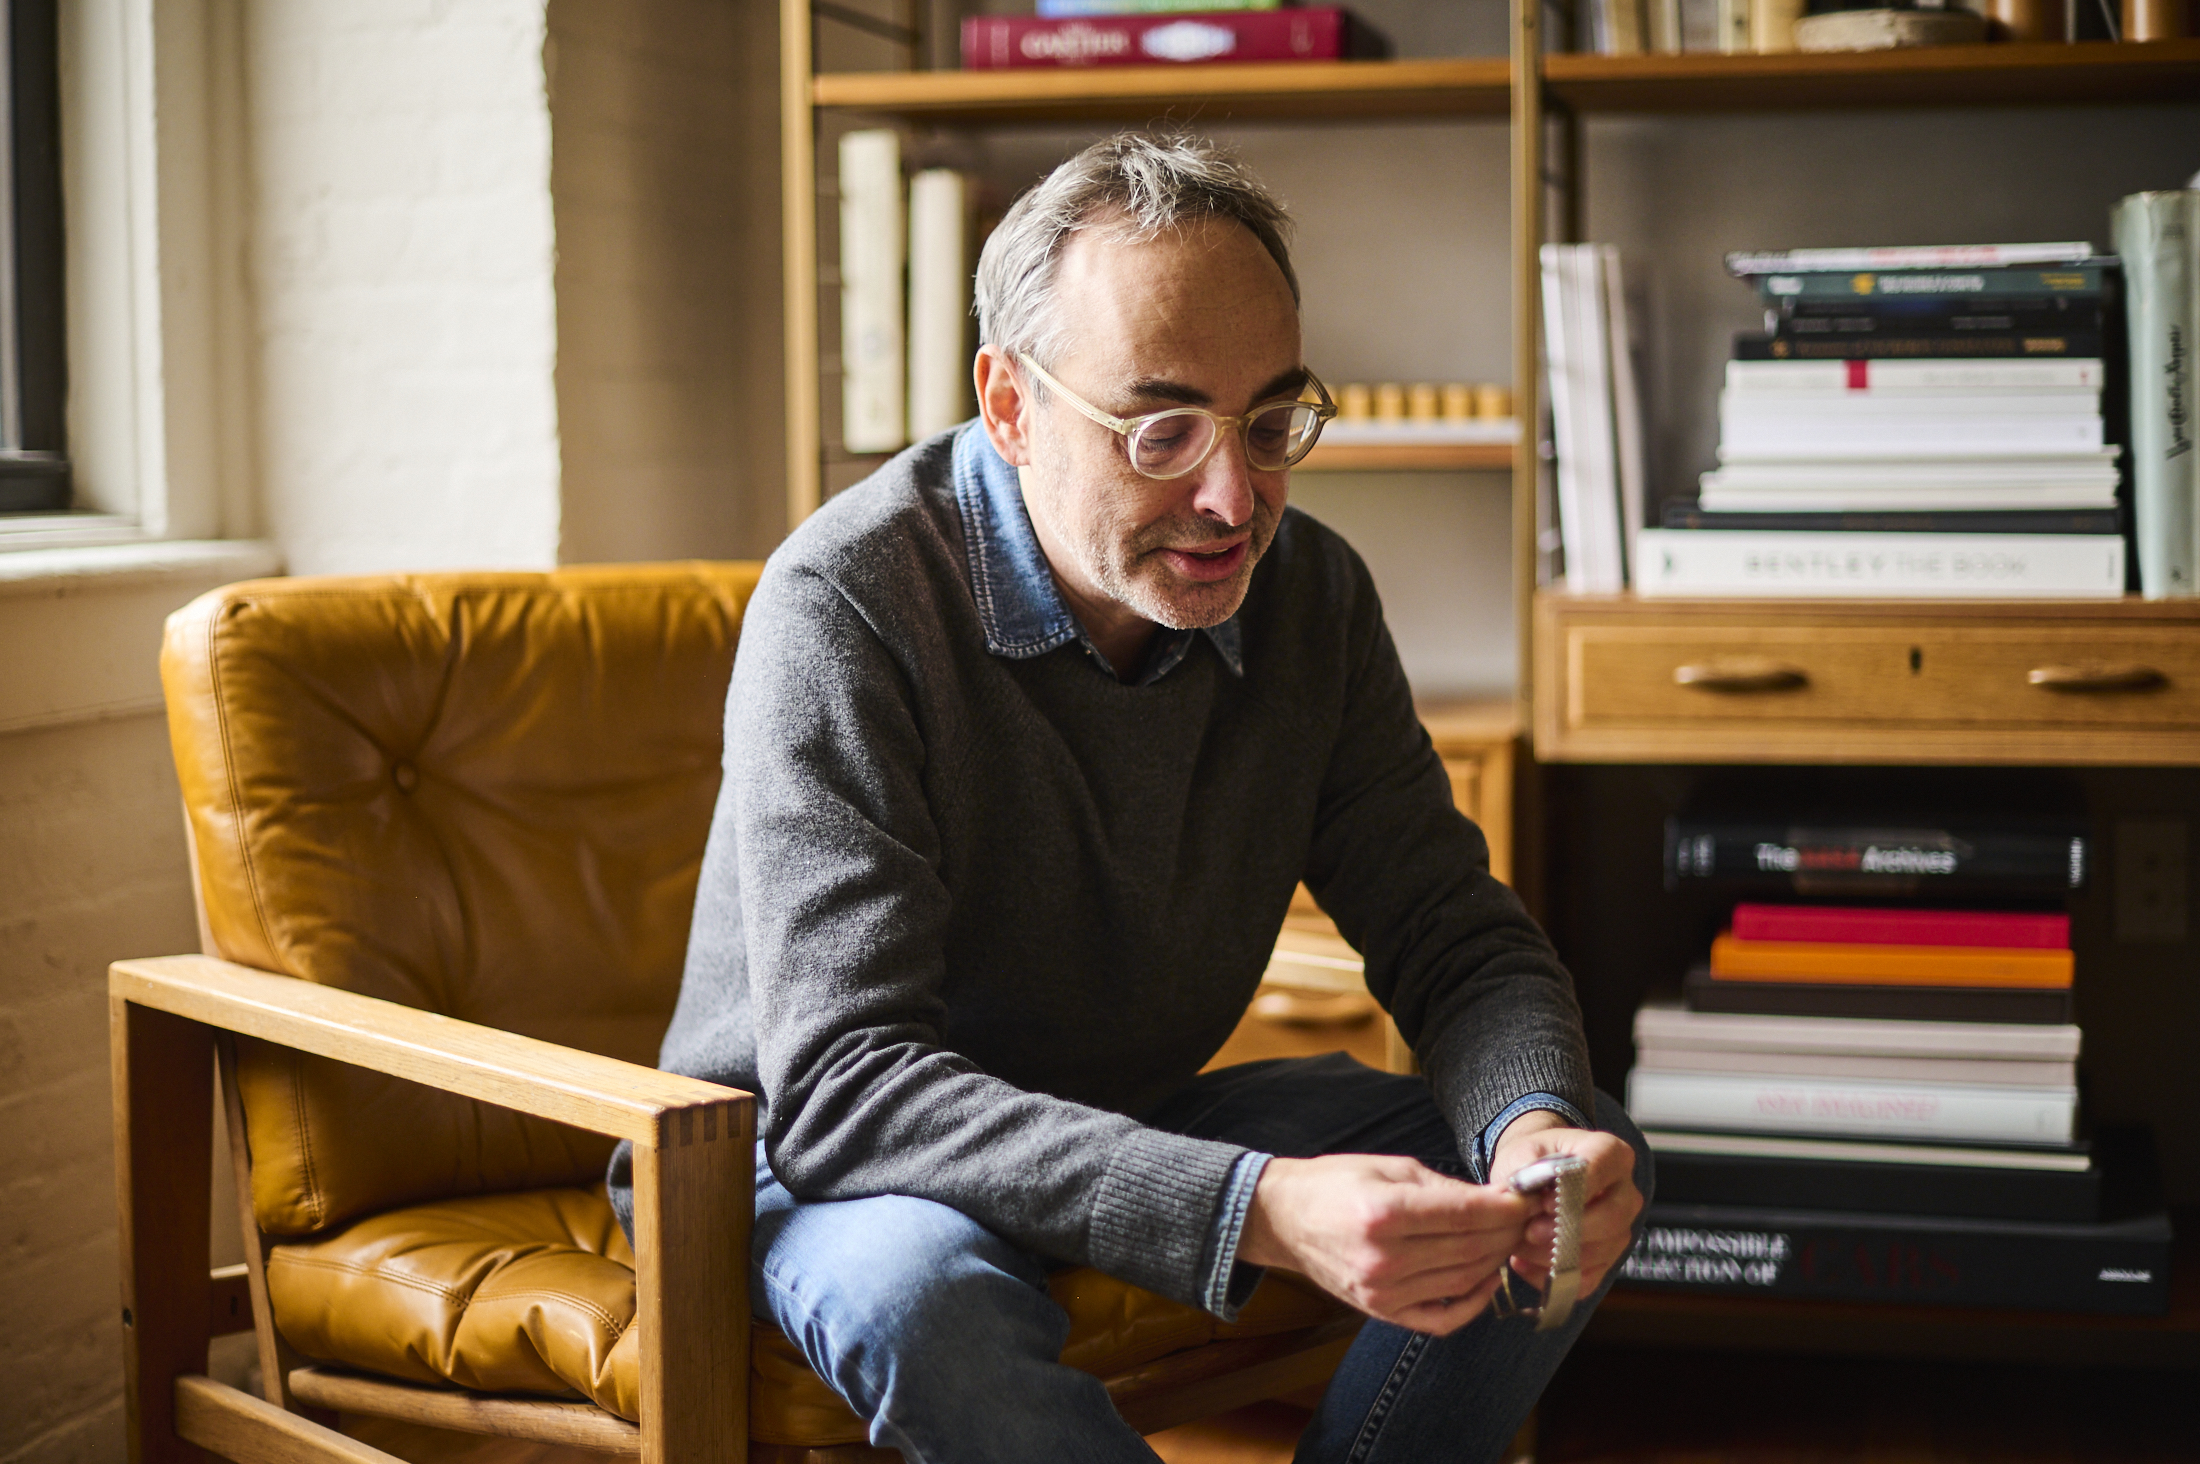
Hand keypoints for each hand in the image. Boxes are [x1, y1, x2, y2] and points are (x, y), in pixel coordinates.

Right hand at [1237, 1153, 1532, 1335]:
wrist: (1283, 1219)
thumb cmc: (1334, 1184)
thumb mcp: (1389, 1167)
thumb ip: (1442, 1187)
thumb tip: (1494, 1200)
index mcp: (1384, 1212)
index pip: (1465, 1215)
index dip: (1503, 1208)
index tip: (1523, 1198)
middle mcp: (1384, 1258)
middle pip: (1469, 1250)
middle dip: (1505, 1232)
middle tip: (1522, 1217)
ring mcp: (1382, 1292)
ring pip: (1462, 1282)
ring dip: (1494, 1261)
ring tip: (1506, 1240)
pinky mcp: (1382, 1312)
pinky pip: (1442, 1319)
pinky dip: (1473, 1303)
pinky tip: (1485, 1279)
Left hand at [1485, 1110, 1641, 1296]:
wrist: (1535, 1176)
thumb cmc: (1532, 1160)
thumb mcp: (1522, 1153)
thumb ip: (1525, 1172)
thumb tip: (1529, 1199)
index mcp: (1610, 1153)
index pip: (1602, 1170)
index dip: (1574, 1191)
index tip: (1545, 1203)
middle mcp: (1625, 1192)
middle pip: (1611, 1219)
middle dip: (1567, 1231)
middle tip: (1530, 1232)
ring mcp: (1621, 1229)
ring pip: (1600, 1253)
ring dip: (1554, 1257)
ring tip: (1519, 1246)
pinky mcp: (1608, 1260)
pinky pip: (1588, 1279)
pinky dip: (1552, 1278)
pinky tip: (1524, 1263)